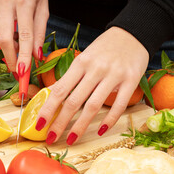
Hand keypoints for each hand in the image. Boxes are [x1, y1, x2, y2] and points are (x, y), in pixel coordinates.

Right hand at [0, 0, 47, 72]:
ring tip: (20, 44)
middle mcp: (5, 1)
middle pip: (5, 39)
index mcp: (23, 1)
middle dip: (11, 59)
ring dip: (10, 46)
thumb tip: (36, 55)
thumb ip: (40, 32)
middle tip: (18, 71)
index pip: (24, 35)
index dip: (24, 57)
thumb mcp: (44, 7)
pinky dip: (2, 36)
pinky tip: (11, 30)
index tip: (24, 73)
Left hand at [36, 27, 148, 144]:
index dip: (48, 109)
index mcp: (80, 63)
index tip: (39, 125)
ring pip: (93, 105)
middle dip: (60, 123)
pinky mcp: (131, 81)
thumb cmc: (105, 48)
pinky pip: (118, 105)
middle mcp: (95, 69)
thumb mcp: (84, 57)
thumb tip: (51, 94)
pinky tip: (99, 130)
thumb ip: (70, 77)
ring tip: (72, 139)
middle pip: (74, 101)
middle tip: (52, 138)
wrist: (133, 33)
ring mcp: (114, 76)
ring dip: (80, 126)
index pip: (60, 90)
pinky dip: (109, 120)